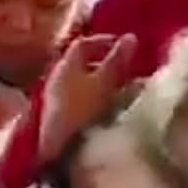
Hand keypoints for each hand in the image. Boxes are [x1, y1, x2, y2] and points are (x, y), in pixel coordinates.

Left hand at [38, 34, 137, 163]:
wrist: (56, 149)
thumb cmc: (81, 109)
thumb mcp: (104, 82)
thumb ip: (117, 61)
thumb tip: (131, 37)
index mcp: (66, 64)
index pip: (83, 44)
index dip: (104, 41)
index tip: (124, 44)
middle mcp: (58, 77)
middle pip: (82, 64)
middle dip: (106, 63)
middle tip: (128, 68)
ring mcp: (56, 98)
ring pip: (82, 83)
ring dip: (103, 83)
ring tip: (125, 90)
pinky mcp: (59, 118)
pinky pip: (81, 101)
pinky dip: (97, 100)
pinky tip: (111, 111)